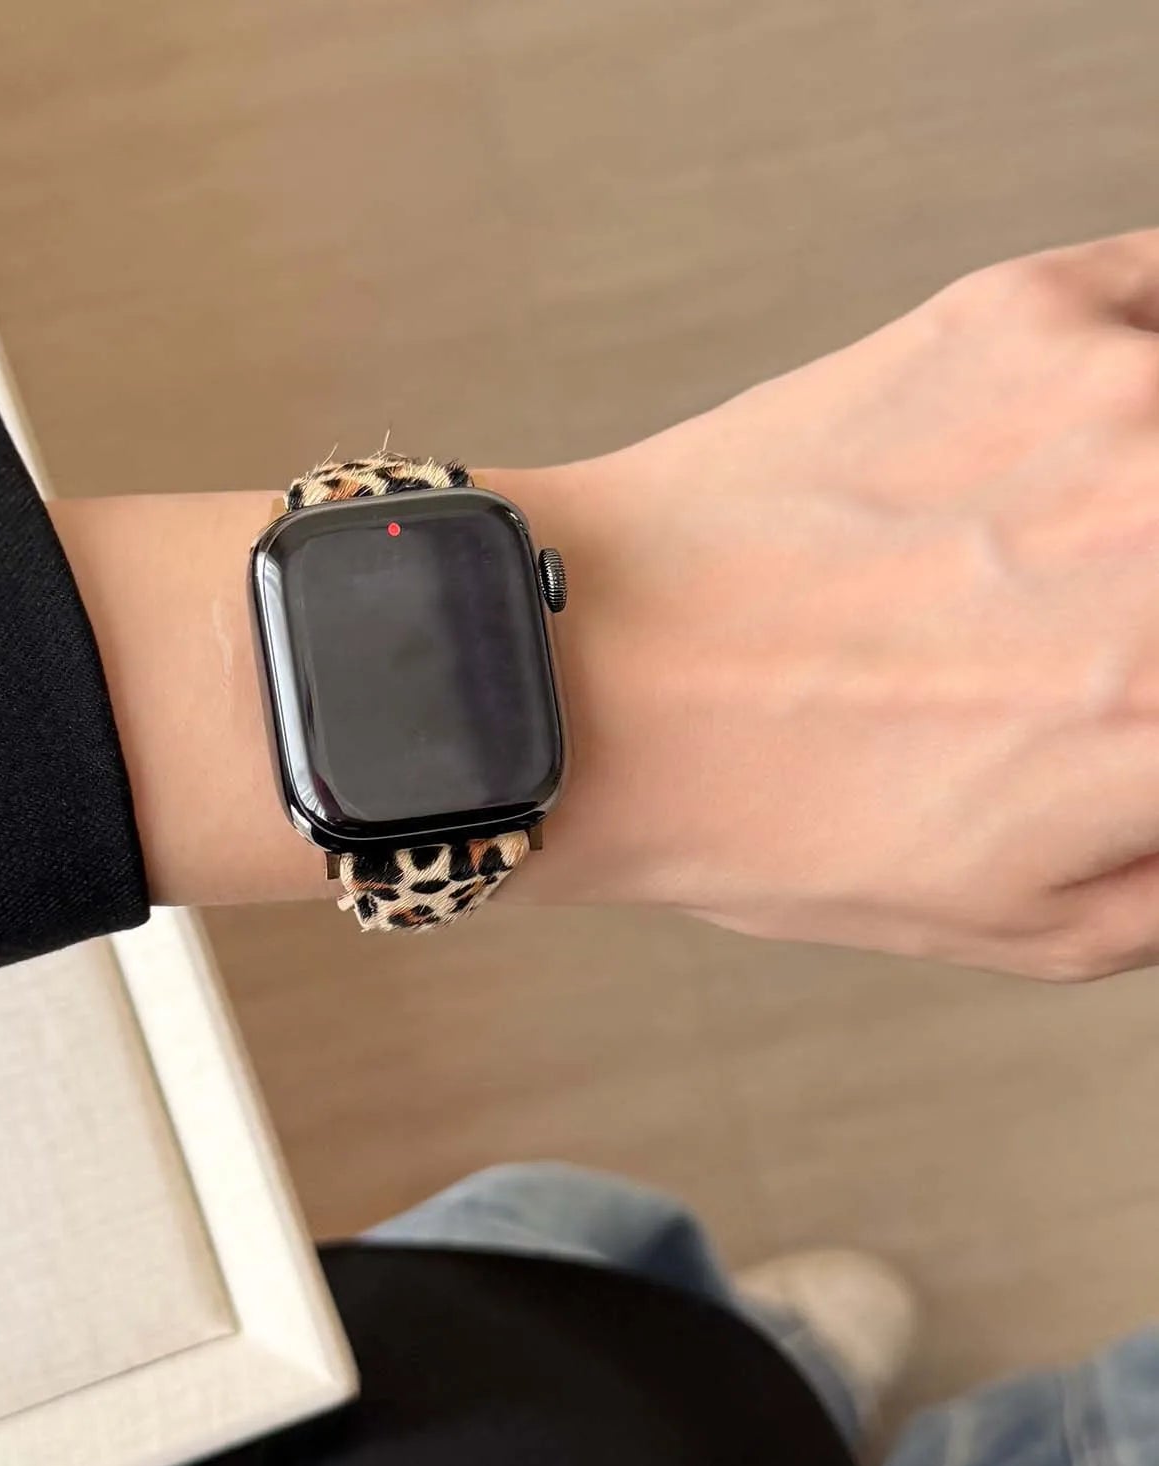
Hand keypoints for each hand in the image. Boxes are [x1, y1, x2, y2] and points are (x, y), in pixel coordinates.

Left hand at [512, 229, 1158, 978]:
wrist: (589, 674)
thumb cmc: (775, 813)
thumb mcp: (1030, 924)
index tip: (1147, 686)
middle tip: (1104, 625)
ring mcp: (1115, 402)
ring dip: (1146, 489)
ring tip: (1065, 553)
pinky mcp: (1020, 314)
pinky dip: (1149, 362)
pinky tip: (1086, 435)